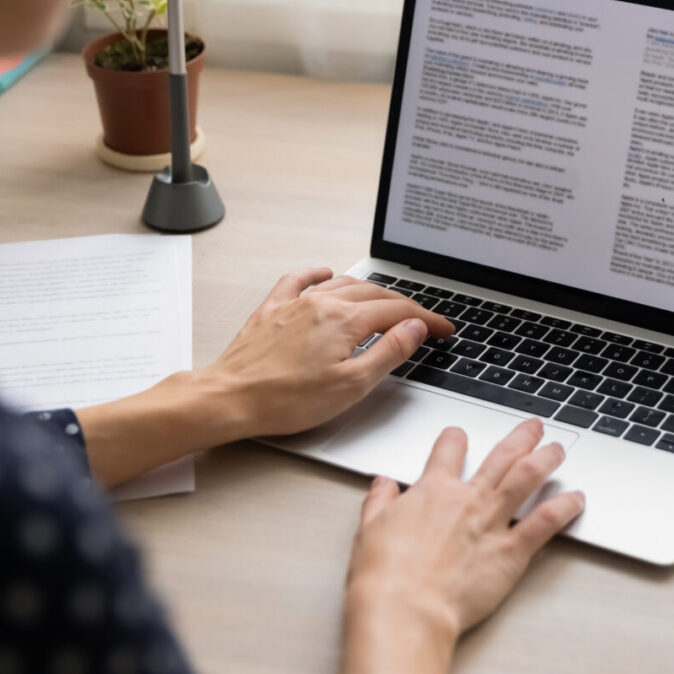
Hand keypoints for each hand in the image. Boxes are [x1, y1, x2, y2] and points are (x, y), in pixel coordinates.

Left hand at [76, 268, 451, 486]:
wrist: (230, 398)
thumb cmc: (286, 400)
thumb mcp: (351, 385)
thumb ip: (388, 352)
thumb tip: (414, 329)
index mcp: (345, 320)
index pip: (398, 312)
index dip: (427, 320)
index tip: (443, 329)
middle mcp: (322, 302)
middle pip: (375, 295)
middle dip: (406, 306)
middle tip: (424, 322)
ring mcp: (295, 303)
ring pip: (343, 284)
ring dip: (372, 291)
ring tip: (388, 302)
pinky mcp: (273, 309)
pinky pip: (299, 279)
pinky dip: (319, 274)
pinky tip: (326, 273)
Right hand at [336, 420, 585, 673]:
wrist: (405, 608)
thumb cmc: (385, 576)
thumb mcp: (369, 530)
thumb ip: (379, 502)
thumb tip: (382, 484)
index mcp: (432, 491)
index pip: (449, 450)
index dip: (455, 438)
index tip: (460, 435)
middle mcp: (467, 499)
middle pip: (501, 455)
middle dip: (521, 437)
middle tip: (534, 428)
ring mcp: (492, 522)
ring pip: (528, 477)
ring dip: (547, 459)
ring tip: (559, 449)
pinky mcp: (511, 552)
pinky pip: (545, 522)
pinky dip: (564, 507)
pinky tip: (577, 500)